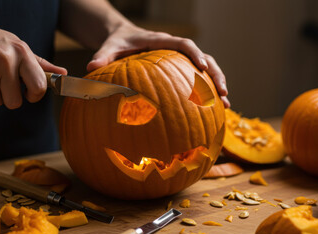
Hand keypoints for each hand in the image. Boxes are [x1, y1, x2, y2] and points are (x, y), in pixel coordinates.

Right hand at [0, 10, 65, 108]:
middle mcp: (6, 61)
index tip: (28, 94)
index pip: (39, 86)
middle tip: (1, 82)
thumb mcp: (16, 45)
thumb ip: (39, 63)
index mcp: (21, 52)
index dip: (34, 96)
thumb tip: (62, 74)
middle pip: (15, 102)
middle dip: (8, 97)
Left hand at [86, 24, 229, 107]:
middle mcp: (173, 49)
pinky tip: (211, 112)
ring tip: (226, 105)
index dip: (194, 53)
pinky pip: (195, 80)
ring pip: (206, 69)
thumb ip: (101, 57)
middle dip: (215, 73)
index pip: (182, 43)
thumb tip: (90, 68)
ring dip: (216, 86)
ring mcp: (178, 60)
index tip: (202, 65)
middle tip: (224, 92)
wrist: (122, 38)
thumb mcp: (108, 48)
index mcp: (160, 41)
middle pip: (203, 57)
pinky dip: (205, 93)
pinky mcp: (178, 70)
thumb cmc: (117, 43)